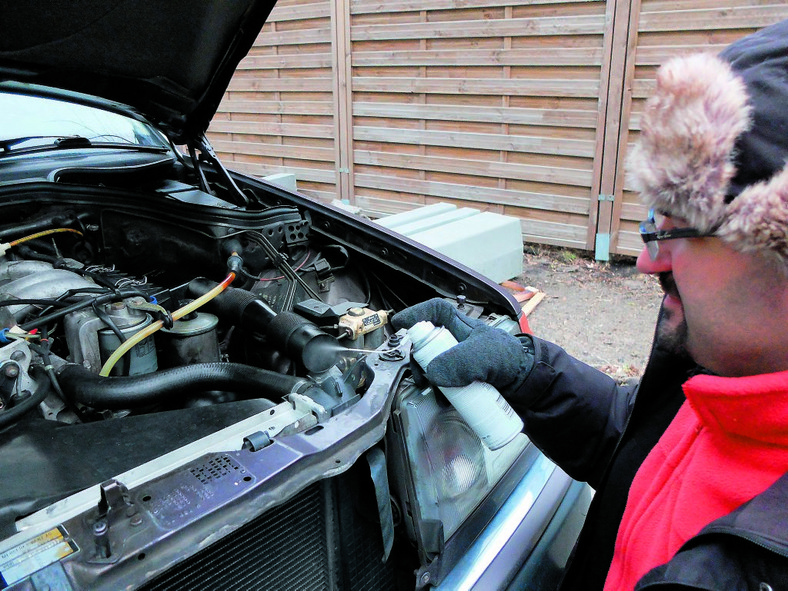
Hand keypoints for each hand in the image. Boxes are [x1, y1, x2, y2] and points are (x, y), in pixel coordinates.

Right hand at [391, 298, 532, 394]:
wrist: (528, 385)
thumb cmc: (508, 360)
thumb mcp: (483, 357)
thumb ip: (459, 362)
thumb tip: (431, 374)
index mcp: (461, 325)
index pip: (435, 311)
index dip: (415, 313)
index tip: (399, 324)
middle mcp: (456, 341)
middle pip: (427, 343)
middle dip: (418, 357)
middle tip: (419, 374)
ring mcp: (459, 361)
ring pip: (432, 364)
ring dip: (427, 376)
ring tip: (430, 389)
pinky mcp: (462, 379)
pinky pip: (443, 383)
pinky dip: (439, 391)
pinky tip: (443, 400)